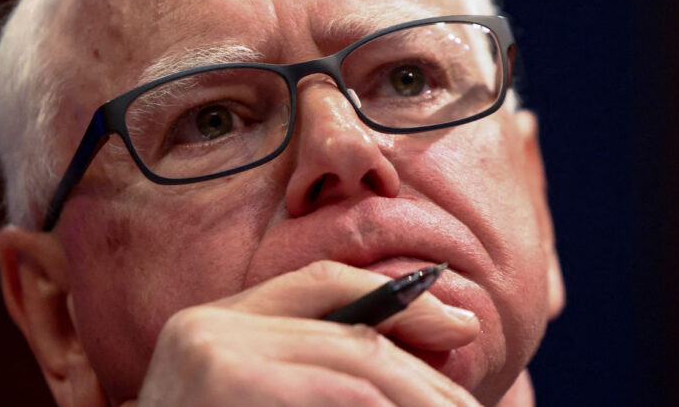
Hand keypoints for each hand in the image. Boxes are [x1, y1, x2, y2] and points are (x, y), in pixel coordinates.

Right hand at [122, 260, 482, 405]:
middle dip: (425, 375)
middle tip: (470, 405)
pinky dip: (385, 406)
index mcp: (212, 323)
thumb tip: (436, 334)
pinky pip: (345, 396)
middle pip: (351, 337)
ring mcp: (214, 363)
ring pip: (358, 368)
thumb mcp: (256, 391)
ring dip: (421, 397)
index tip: (460, 326)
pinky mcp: (233, 388)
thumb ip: (319, 364)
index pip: (322, 284)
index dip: (400, 301)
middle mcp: (207, 332)